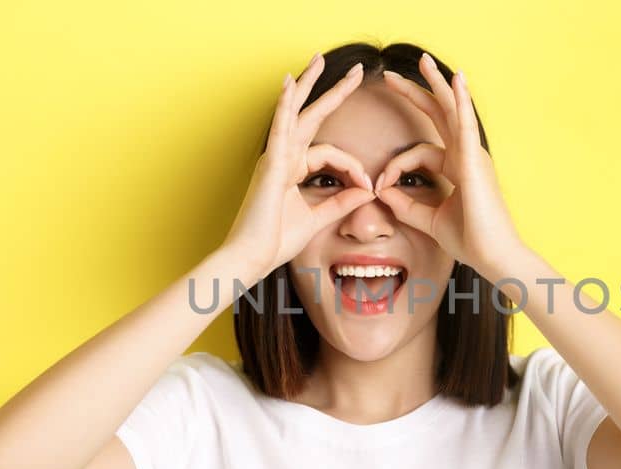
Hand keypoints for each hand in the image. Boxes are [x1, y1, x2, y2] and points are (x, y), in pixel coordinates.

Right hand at [221, 54, 375, 276]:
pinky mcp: (271, 165)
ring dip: (309, 84)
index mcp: (292, 169)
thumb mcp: (318, 219)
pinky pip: (280, 128)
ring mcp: (275, 158)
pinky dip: (284, 104)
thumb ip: (342, 203)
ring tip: (320, 59)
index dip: (355, 167)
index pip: (331, 154)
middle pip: (312, 116)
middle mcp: (283, 158)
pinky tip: (290, 83)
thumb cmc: (274, 242)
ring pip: (295, 112)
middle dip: (333, 92)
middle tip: (355, 71)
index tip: (370, 187)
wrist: (250, 257)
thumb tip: (368, 190)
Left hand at [376, 53, 525, 276]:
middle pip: (439, 115)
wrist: (493, 256)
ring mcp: (473, 155)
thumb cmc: (469, 240)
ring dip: (436, 83)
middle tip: (392, 75)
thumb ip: (406, 204)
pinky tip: (455, 80)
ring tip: (422, 60)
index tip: (379, 187)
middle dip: (416, 92)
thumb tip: (382, 190)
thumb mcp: (428, 219)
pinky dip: (460, 101)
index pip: (419, 152)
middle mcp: (466, 155)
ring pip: (452, 110)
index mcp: (457, 167)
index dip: (395, 166)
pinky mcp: (475, 161)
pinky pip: (466, 124)